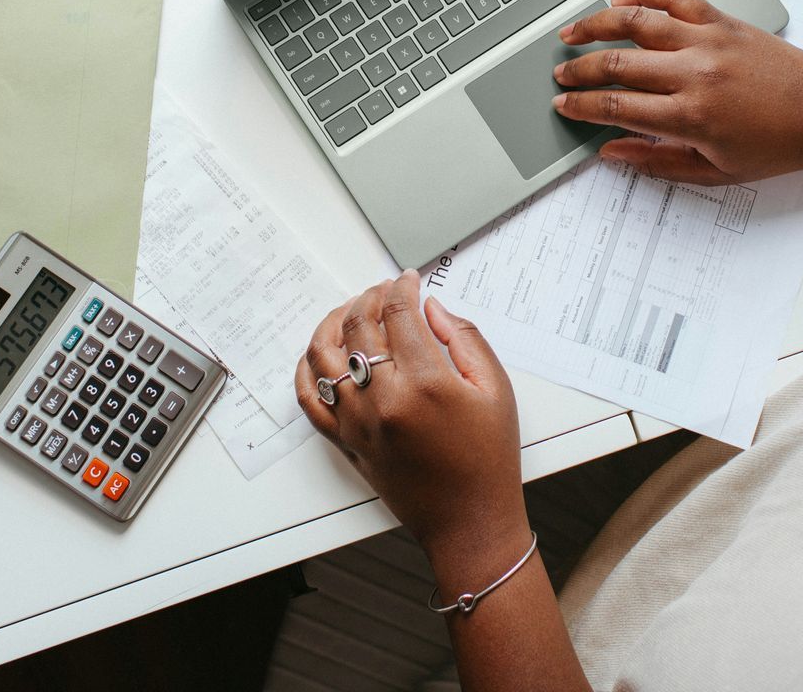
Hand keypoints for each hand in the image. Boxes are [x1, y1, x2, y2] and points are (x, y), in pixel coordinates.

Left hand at [294, 271, 528, 570]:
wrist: (469, 522)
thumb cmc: (488, 460)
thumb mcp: (495, 390)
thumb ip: (464, 339)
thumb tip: (431, 308)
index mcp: (425, 384)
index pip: (399, 314)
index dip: (402, 288)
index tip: (409, 280)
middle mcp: (383, 400)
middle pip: (359, 327)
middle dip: (370, 297)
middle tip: (385, 291)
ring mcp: (357, 422)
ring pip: (323, 356)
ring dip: (334, 323)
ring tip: (351, 312)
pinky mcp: (345, 441)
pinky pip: (308, 399)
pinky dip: (307, 370)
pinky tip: (321, 354)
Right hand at [552, 0, 802, 183]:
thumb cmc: (778, 145)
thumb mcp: (716, 172)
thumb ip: (658, 162)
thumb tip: (612, 151)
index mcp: (691, 117)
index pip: (616, 106)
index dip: (581, 106)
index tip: (563, 105)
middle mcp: (695, 73)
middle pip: (617, 64)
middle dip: (579, 70)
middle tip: (560, 75)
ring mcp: (708, 41)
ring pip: (636, 23)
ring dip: (596, 25)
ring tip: (572, 32)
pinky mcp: (722, 20)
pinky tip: (620, 0)